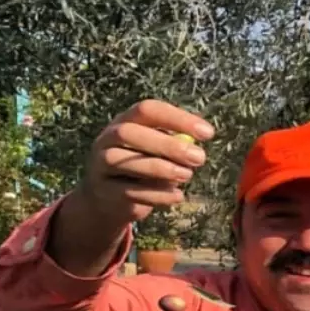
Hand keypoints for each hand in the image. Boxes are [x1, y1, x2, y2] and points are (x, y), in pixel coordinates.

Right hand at [78, 100, 213, 226]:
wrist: (108, 199)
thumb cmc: (141, 170)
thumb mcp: (155, 153)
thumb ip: (172, 146)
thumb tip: (196, 147)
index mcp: (125, 121)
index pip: (148, 110)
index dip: (177, 119)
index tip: (207, 133)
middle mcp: (108, 138)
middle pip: (131, 133)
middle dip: (168, 145)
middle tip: (199, 158)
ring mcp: (102, 165)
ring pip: (127, 163)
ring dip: (163, 169)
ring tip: (187, 176)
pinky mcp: (105, 191)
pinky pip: (131, 192)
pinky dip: (157, 195)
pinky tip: (177, 196)